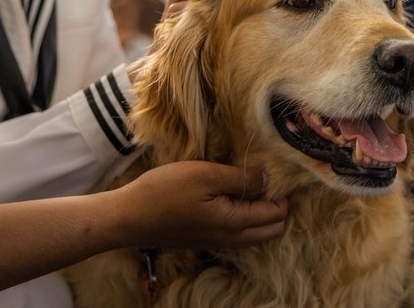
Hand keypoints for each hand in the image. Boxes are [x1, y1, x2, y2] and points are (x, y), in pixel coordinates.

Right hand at [113, 161, 286, 249]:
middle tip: (274, 179)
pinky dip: (246, 219)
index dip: (285, 193)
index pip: (277, 214)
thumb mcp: (206, 175)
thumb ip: (242, 178)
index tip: (283, 172)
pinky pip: (237, 234)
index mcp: (235, 222)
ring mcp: (216, 241)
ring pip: (255, 234)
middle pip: (272, 230)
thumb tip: (269, 179)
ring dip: (263, 215)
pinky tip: (234, 197)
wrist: (128, 217)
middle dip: (280, 207)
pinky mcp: (203, 239)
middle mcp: (230, 238)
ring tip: (256, 185)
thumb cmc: (165, 192)